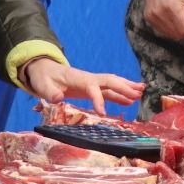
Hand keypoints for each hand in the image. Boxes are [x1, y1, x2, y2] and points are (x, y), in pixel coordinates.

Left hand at [21, 59, 143, 115]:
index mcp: (78, 78)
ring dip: (126, 87)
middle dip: (123, 87)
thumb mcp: (42, 85)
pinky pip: (108, 91)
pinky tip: (130, 100)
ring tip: (141, 92)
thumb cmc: (43, 78)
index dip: (98, 99)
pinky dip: (120, 95)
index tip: (102, 114)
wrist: (44, 70)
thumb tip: (58, 98)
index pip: (92, 87)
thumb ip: (49, 92)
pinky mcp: (91, 87)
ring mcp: (91, 82)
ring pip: (112, 83)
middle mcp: (88, 78)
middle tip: (138, 94)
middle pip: (109, 81)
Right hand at [142, 0, 183, 39]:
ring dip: (179, 27)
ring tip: (180, 11)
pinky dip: (171, 26)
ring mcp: (152, 17)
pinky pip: (163, 30)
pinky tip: (172, 14)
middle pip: (179, 35)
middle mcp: (159, 14)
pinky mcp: (148, 17)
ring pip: (171, 34)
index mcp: (172, 8)